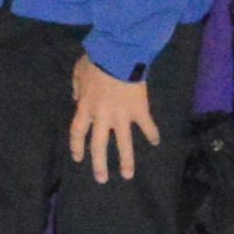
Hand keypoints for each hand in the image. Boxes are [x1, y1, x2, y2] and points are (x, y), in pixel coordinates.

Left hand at [65, 63, 155, 180]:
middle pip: (98, 145)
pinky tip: (156, 142)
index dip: (77, 146)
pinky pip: (147, 125)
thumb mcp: (78, 72)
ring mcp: (122, 116)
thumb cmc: (96, 60)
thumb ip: (77, 87)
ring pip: (123, 143)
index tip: (79, 158)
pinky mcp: (140, 110)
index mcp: (85, 108)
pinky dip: (152, 134)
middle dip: (99, 164)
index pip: (77, 132)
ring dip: (126, 161)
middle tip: (101, 179)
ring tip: (128, 176)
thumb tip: (77, 98)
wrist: (120, 53)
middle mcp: (102, 117)